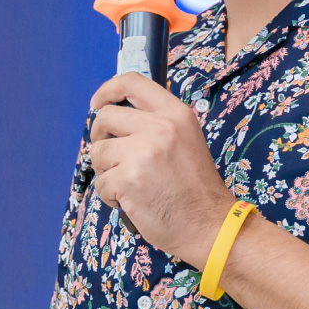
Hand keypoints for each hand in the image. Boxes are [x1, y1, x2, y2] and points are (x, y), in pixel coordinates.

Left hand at [83, 74, 235, 265]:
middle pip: (105, 117)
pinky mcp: (129, 179)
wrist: (210, 225)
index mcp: (175, 114)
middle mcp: (160, 128)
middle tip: (112, 156)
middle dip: (100, 137)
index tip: (98, 103)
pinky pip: (101, 182)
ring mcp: (143, 153)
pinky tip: (131, 201)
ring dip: (105, 170)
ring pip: (98, 151)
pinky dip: (110, 196)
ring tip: (127, 184)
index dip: (108, 90)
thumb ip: (157, 124)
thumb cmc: (196, 188)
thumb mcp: (186, 140)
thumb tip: (115, 118)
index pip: (132, 83)